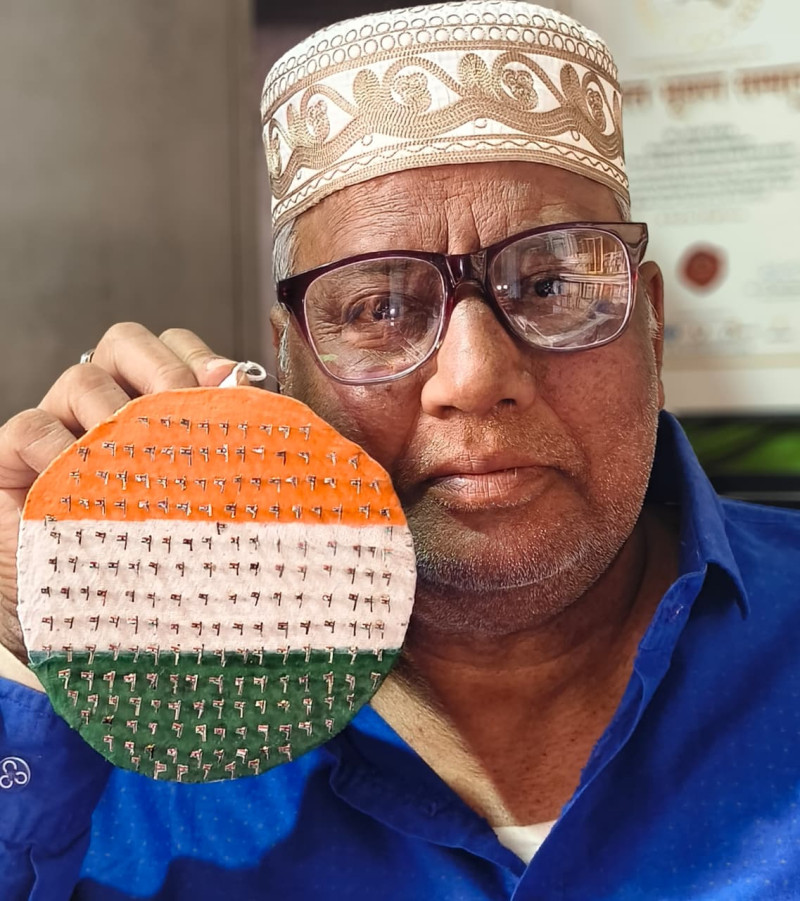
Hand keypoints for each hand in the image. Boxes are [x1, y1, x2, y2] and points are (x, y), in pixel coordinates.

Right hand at [0, 323, 241, 663]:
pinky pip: (31, 427)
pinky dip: (60, 445)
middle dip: (161, 365)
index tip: (226, 386)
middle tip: (185, 402)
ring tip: (143, 457)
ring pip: (82, 379)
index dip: (198, 356)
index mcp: (153, 406)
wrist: (106, 628)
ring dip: (119, 410)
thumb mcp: (207, 499)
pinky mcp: (15, 462)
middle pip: (124, 342)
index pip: (173, 348)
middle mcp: (107, 408)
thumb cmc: (167, 557)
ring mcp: (61, 430)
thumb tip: (243, 388)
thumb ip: (225, 445)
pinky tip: (88, 479)